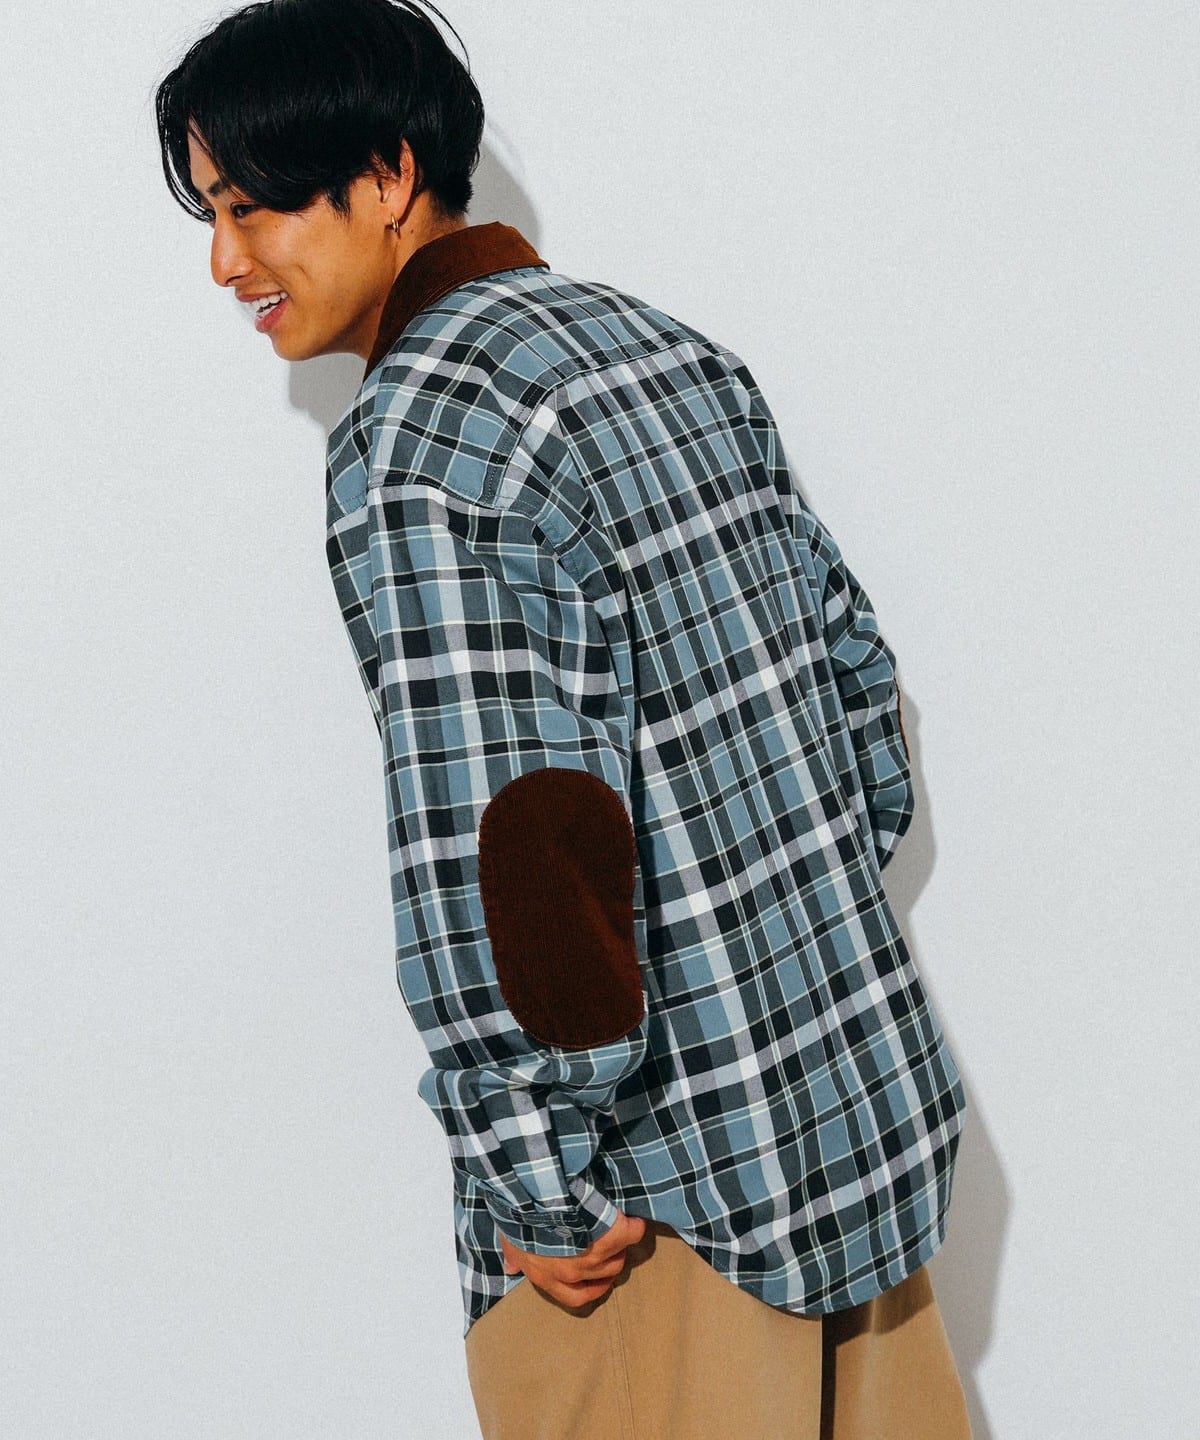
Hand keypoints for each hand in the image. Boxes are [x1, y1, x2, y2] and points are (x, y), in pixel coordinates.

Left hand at [497, 1209, 646, 1308]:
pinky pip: (632, 1234)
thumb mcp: (509, 1238)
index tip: (599, 1281)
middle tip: (609, 1245)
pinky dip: (634, 1227)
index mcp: (546, 1276)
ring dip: (619, 1245)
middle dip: (608, 1263)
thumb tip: (511, 1269)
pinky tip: (632, 1219)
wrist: (535, 1191)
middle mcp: (572, 1272)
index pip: (576, 1298)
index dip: (592, 1290)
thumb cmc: (519, 1215)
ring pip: (617, 1260)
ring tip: (617, 1227)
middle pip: (603, 1276)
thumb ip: (513, 1256)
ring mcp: (593, 1256)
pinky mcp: (611, 1235)